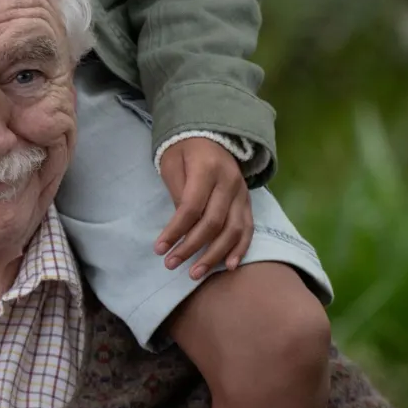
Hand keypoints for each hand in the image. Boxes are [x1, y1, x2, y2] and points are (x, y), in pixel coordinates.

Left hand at [155, 135, 252, 278]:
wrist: (210, 135)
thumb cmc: (184, 149)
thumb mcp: (172, 164)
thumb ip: (178, 194)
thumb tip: (181, 228)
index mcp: (207, 169)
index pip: (191, 207)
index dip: (175, 231)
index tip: (159, 249)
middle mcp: (229, 181)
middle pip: (213, 222)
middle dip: (191, 247)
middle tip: (171, 264)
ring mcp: (242, 192)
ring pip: (233, 230)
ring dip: (214, 255)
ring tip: (196, 273)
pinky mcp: (248, 201)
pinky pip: (248, 228)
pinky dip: (240, 248)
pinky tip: (229, 266)